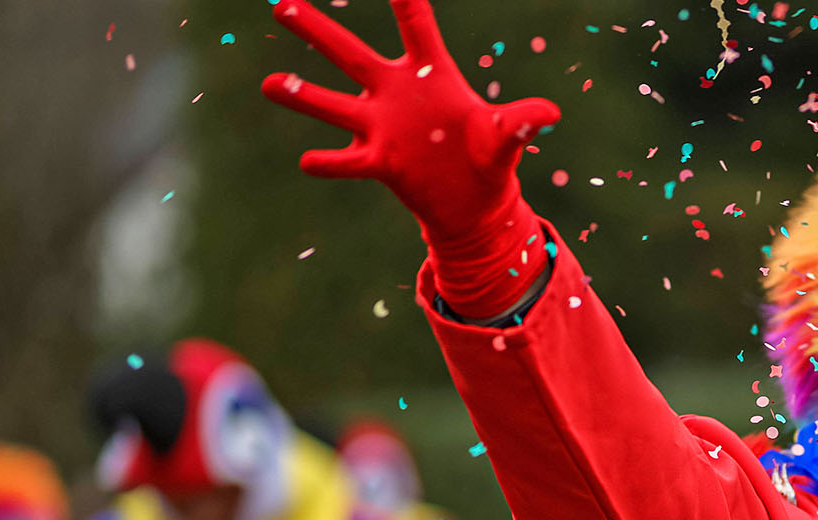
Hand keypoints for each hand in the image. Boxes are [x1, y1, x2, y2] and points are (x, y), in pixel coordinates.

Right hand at [262, 0, 559, 312]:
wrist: (474, 202)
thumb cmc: (489, 158)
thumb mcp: (506, 138)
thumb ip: (521, 122)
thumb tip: (550, 114)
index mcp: (430, 74)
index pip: (416, 26)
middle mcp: (395, 94)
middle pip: (351, 55)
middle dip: (318, 31)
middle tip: (281, 4)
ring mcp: (381, 127)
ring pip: (334, 105)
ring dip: (302, 96)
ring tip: (268, 84)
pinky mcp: (379, 162)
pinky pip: (348, 161)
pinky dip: (330, 162)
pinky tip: (307, 161)